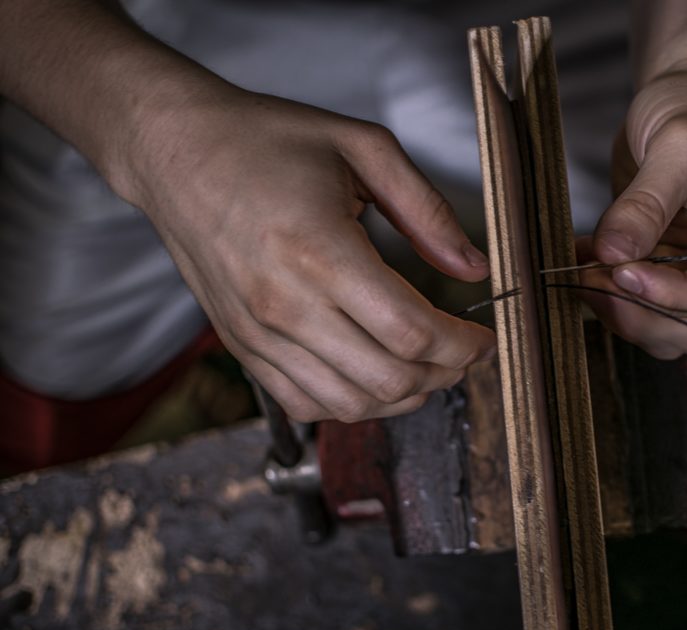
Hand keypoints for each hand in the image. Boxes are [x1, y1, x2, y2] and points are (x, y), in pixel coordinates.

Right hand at [125, 89, 494, 421]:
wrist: (174, 150)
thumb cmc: (265, 140)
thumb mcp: (363, 148)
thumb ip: (426, 210)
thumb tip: (473, 267)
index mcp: (320, 252)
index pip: (412, 332)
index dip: (464, 346)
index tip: (483, 338)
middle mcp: (284, 304)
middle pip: (388, 379)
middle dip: (444, 374)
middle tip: (463, 353)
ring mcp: (258, 333)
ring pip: (350, 404)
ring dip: (402, 396)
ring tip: (426, 367)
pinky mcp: (241, 345)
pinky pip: (305, 404)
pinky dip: (351, 404)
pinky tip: (373, 376)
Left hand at [577, 69, 686, 358]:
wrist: (683, 96)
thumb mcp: (680, 143)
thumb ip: (648, 201)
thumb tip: (613, 255)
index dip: (676, 296)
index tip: (624, 272)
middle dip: (641, 311)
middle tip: (591, 276)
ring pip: (667, 332)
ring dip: (620, 313)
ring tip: (582, 269)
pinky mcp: (671, 278)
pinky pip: (640, 310)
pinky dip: (606, 298)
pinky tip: (581, 261)